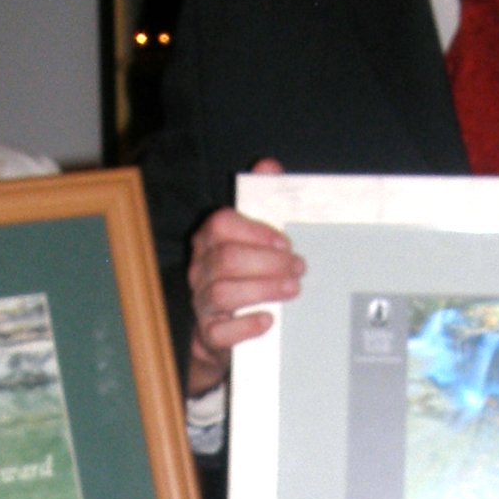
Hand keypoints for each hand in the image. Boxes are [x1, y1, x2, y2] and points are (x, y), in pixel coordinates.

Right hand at [186, 158, 302, 395]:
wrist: (224, 328)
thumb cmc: (242, 274)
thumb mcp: (253, 236)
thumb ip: (262, 200)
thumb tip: (268, 165)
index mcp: (209, 240)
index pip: (221, 225)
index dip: (255, 231)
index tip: (285, 241)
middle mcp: (200, 269)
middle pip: (227, 259)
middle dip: (269, 262)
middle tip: (298, 267)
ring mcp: (201, 302)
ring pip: (224, 292)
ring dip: (264, 289)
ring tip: (292, 289)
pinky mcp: (207, 333)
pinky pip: (219, 332)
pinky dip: (246, 325)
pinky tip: (268, 319)